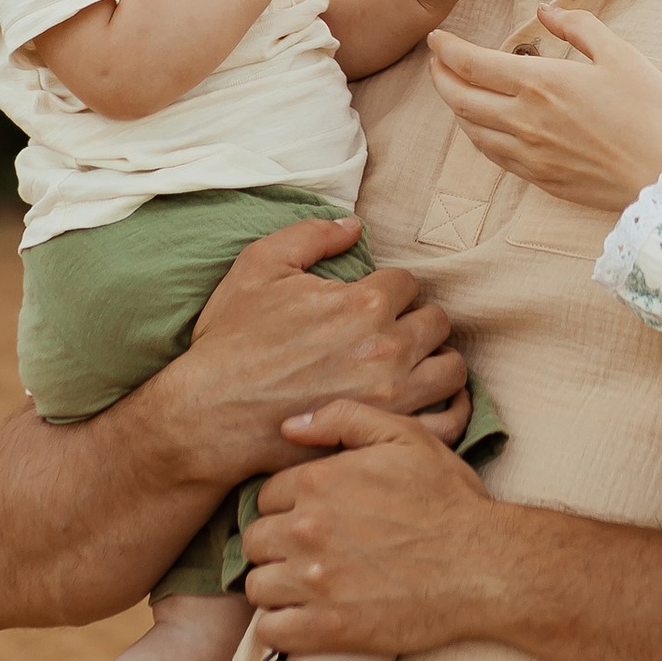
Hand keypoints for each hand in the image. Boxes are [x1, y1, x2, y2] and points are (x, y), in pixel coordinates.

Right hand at [174, 215, 465, 481]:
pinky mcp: (387, 435)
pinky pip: (448, 423)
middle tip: (394, 333)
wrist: (209, 416)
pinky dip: (447, 411)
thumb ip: (310, 235)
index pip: (408, 283)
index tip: (373, 303)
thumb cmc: (230, 343)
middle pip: (437, 322)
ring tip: (415, 366)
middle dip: (417, 322)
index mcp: (363, 303)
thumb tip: (353, 225)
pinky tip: (430, 405)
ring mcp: (393, 396)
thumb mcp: (258, 268)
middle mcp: (387, 347)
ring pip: (452, 369)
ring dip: (436, 361)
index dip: (390, 289)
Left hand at [241, 398, 515, 656]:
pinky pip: (272, 630)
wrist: (484, 565)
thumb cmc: (448, 500)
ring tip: (309, 587)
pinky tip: (308, 618)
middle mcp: (306, 530)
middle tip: (310, 553)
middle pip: (255, 540)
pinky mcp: (327, 628)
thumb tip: (288, 425)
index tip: (311, 519)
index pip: (266, 496)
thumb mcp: (405, 438)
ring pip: (258, 586)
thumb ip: (343, 419)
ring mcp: (314, 582)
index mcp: (317, 482)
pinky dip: (283, 626)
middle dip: (277, 546)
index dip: (288, 507)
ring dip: (278, 586)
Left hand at [424, 6, 661, 216]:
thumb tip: (546, 12)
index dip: (446, 50)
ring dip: (455, 107)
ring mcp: (529, 154)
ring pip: (471, 129)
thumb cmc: (653, 112)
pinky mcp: (540, 178)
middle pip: (459, 98)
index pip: (472, 64)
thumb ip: (578, 27)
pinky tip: (484, 125)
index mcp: (541, 82)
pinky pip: (493, 154)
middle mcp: (524, 120)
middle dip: (440, 76)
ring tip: (455, 89)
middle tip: (436, 60)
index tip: (436, 38)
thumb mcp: (621, 55)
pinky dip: (477, 134)